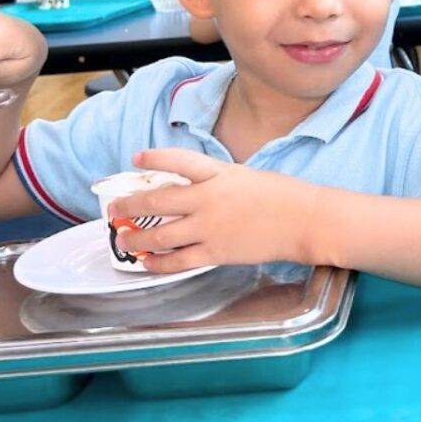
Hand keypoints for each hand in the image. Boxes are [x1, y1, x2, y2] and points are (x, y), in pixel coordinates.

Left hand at [109, 149, 319, 272]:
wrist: (305, 221)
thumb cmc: (284, 197)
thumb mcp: (246, 177)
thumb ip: (217, 182)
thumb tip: (191, 193)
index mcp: (220, 174)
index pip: (179, 161)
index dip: (154, 158)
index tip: (136, 158)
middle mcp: (209, 199)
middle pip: (157, 201)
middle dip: (129, 205)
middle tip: (115, 207)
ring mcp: (210, 227)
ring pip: (160, 235)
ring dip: (136, 238)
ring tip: (124, 238)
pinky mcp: (216, 253)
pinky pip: (177, 261)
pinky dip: (158, 263)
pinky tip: (147, 263)